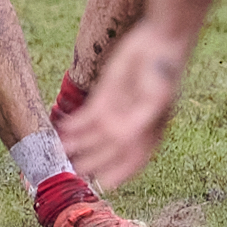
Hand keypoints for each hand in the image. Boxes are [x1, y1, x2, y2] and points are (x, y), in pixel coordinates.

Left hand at [57, 26, 186, 190]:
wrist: (158, 42)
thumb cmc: (164, 73)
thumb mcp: (154, 100)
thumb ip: (137, 122)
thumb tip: (119, 141)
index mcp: (150, 132)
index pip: (133, 160)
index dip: (119, 173)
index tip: (103, 184)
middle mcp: (132, 126)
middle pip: (109, 150)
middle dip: (92, 160)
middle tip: (74, 169)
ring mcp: (118, 111)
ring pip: (94, 134)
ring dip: (79, 143)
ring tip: (62, 150)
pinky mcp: (105, 96)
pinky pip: (87, 115)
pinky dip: (75, 124)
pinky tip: (62, 130)